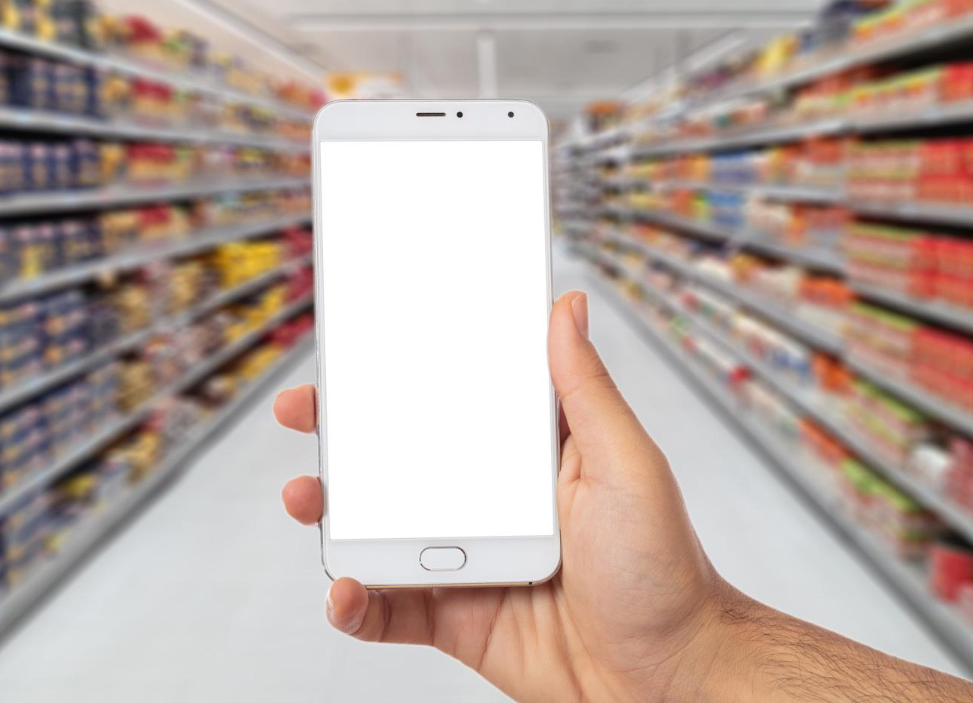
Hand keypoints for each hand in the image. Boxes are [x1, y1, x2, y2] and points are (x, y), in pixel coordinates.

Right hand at [275, 291, 729, 700]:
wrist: (669, 677)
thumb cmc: (664, 569)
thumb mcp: (627, 463)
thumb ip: (585, 390)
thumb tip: (568, 308)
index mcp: (526, 460)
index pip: (453, 406)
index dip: (402, 377)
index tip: (358, 350)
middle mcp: (490, 506)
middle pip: (399, 464)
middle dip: (343, 438)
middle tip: (303, 413)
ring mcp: (467, 563)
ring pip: (381, 533)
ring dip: (333, 515)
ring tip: (308, 499)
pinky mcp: (455, 621)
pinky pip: (388, 610)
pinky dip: (355, 603)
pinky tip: (346, 590)